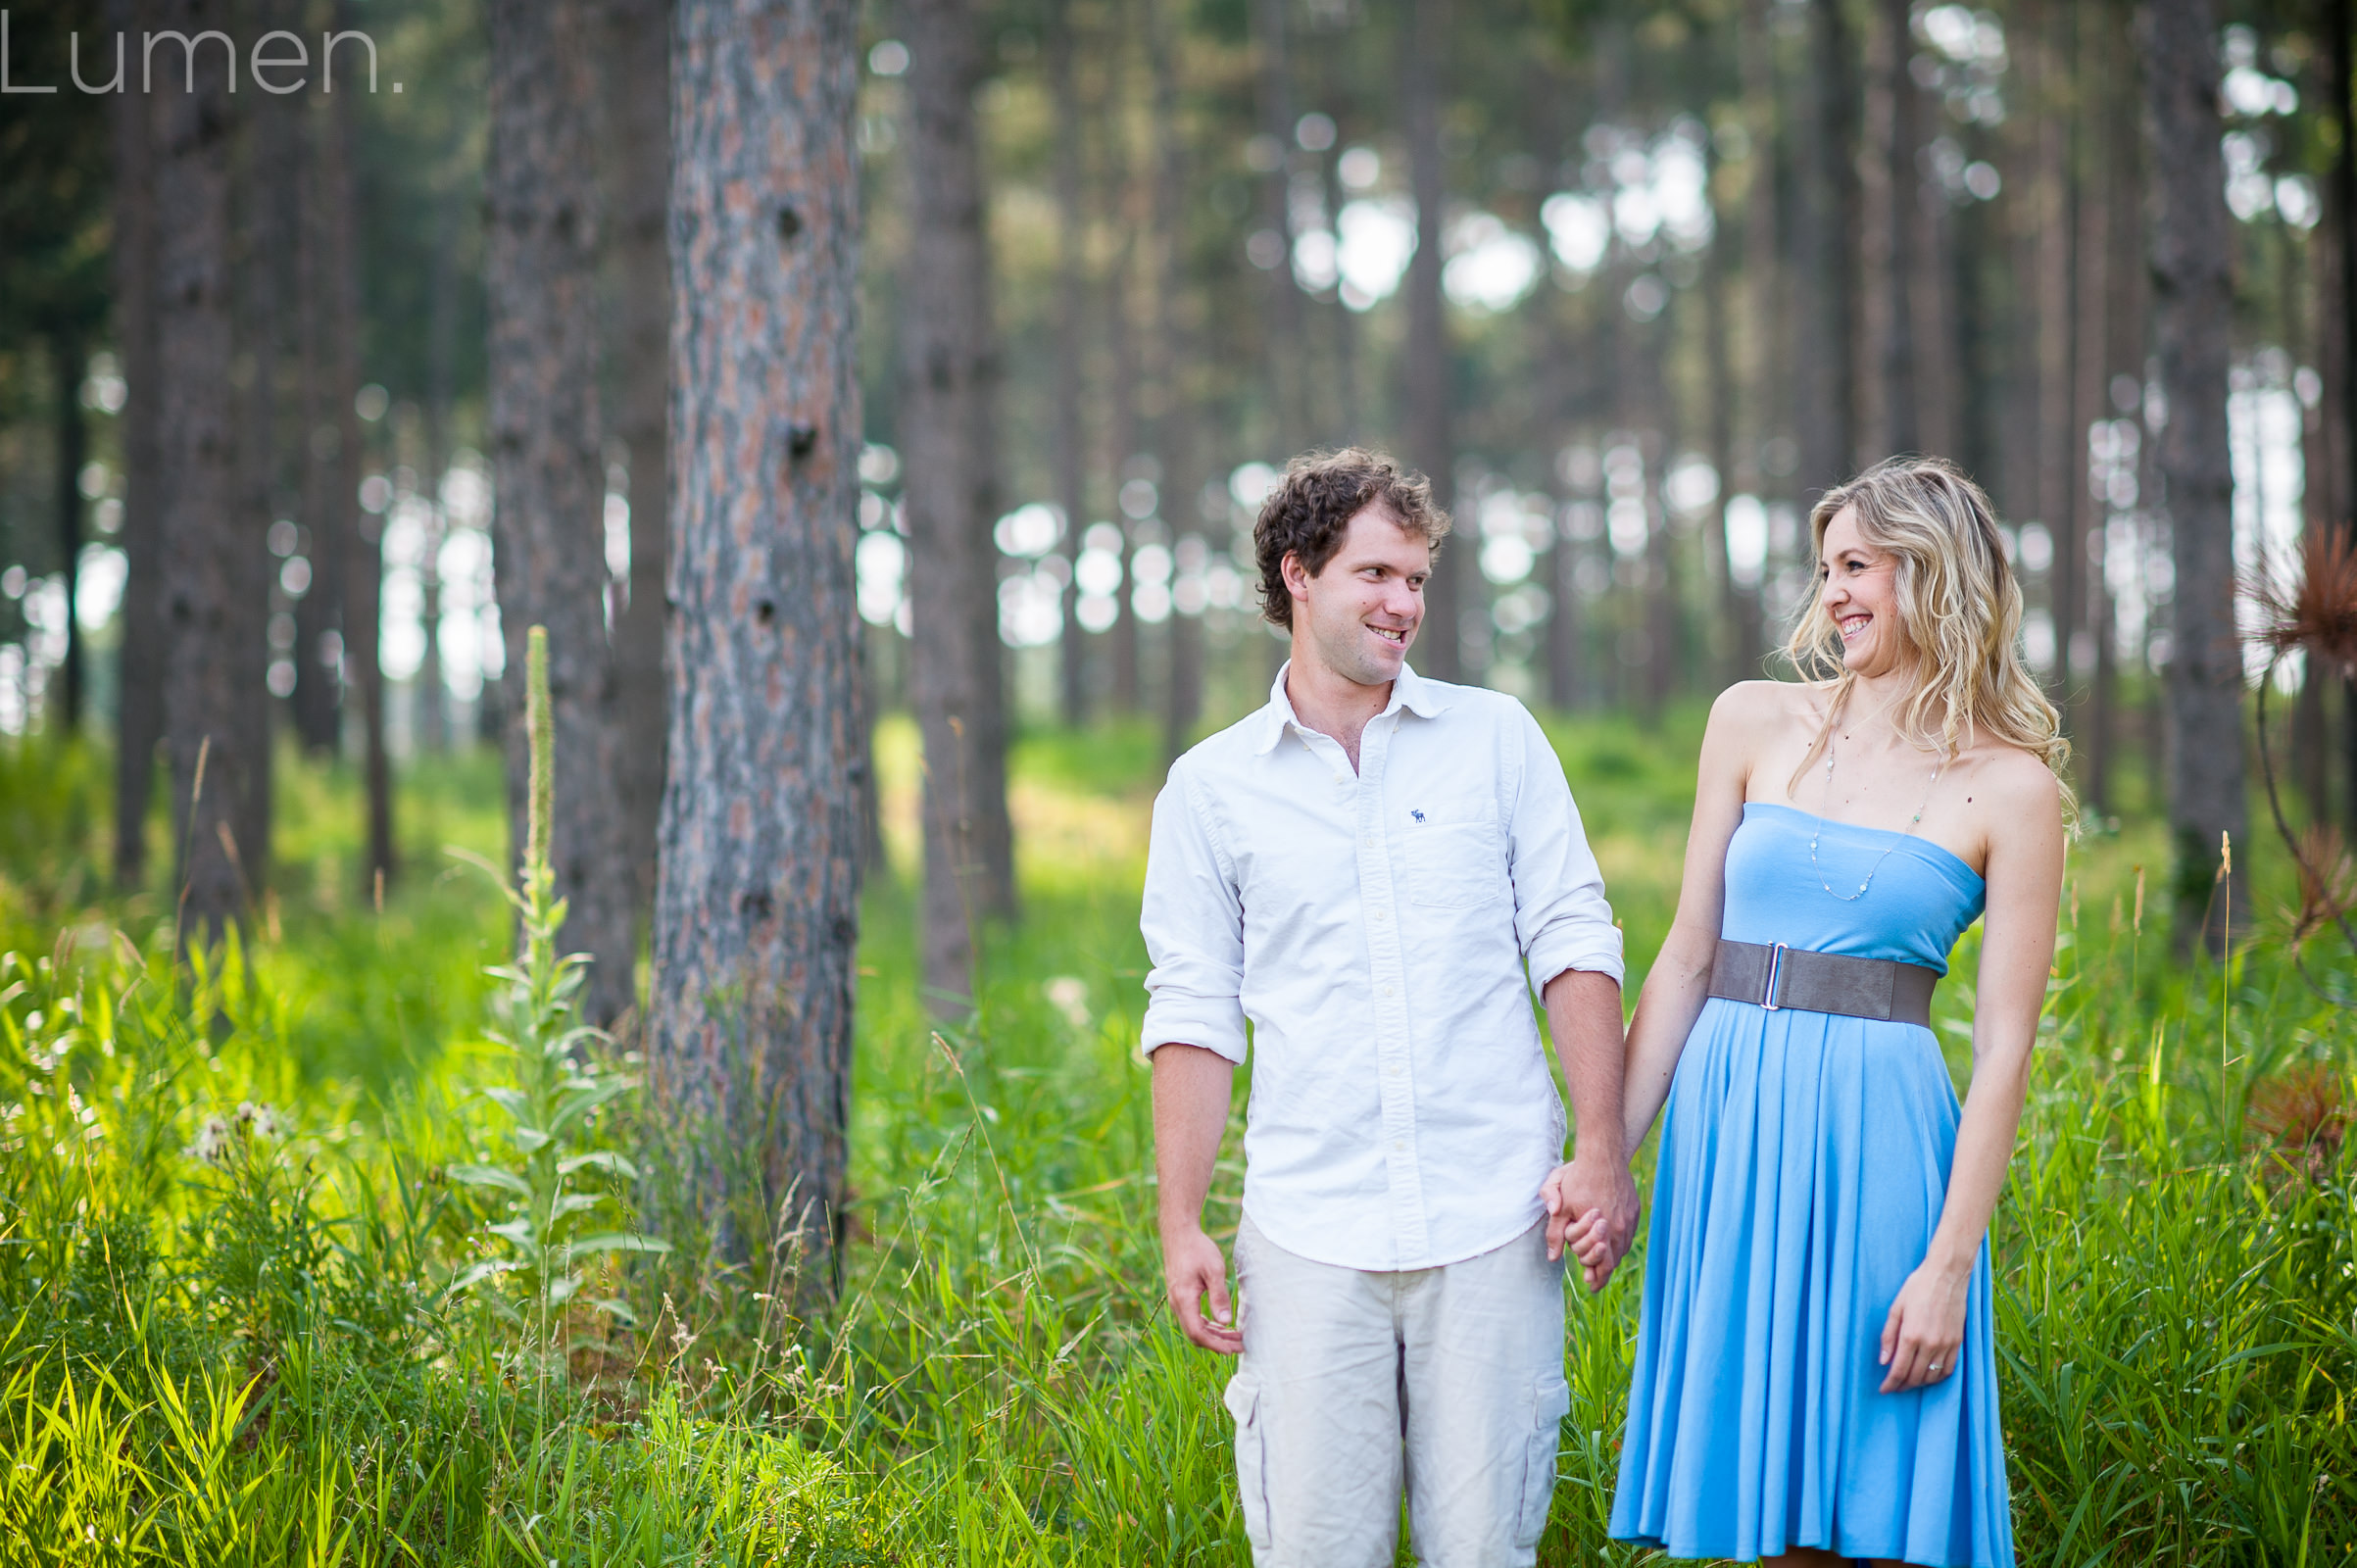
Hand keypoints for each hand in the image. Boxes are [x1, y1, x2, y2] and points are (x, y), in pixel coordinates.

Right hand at [1163, 1225, 1242, 1353]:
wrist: (1180, 1233)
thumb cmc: (1198, 1249)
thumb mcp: (1213, 1270)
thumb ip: (1219, 1296)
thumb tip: (1225, 1321)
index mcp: (1184, 1299)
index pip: (1197, 1333)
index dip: (1215, 1345)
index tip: (1233, 1350)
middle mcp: (1177, 1304)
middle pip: (1196, 1334)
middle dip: (1218, 1343)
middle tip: (1240, 1346)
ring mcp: (1177, 1301)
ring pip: (1195, 1327)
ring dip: (1215, 1335)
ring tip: (1236, 1337)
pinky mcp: (1181, 1296)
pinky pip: (1194, 1318)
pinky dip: (1208, 1325)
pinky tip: (1223, 1325)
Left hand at [1542, 1152, 1639, 1291]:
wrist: (1603, 1155)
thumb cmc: (1578, 1177)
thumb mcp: (1560, 1205)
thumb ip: (1555, 1232)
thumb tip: (1553, 1257)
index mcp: (1604, 1231)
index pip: (1605, 1265)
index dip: (1598, 1279)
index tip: (1591, 1285)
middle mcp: (1621, 1228)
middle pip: (1615, 1259)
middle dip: (1603, 1270)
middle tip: (1594, 1278)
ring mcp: (1630, 1218)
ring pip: (1623, 1246)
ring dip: (1612, 1255)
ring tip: (1601, 1260)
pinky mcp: (1634, 1209)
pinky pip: (1629, 1233)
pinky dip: (1619, 1240)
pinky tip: (1610, 1240)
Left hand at [1878, 1257, 1968, 1392]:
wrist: (1946, 1275)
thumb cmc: (1917, 1287)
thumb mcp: (1895, 1308)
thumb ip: (1888, 1336)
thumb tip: (1883, 1361)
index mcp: (1911, 1335)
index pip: (1899, 1370)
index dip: (1890, 1384)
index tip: (1884, 1390)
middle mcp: (1930, 1343)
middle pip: (1915, 1377)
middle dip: (1903, 1386)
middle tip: (1894, 1387)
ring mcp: (1946, 1344)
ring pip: (1932, 1376)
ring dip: (1919, 1383)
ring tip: (1909, 1382)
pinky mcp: (1958, 1342)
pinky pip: (1949, 1369)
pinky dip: (1938, 1377)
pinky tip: (1929, 1375)